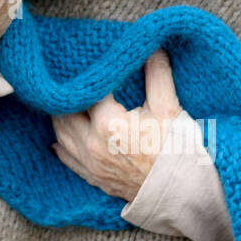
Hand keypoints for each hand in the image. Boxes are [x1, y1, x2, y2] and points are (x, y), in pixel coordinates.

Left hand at [50, 49, 182, 201]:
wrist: (182, 194)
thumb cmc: (176, 151)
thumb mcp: (169, 109)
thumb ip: (157, 75)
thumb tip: (152, 46)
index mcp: (109, 124)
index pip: (89, 91)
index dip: (90, 77)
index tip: (91, 66)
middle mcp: (92, 144)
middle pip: (67, 112)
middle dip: (70, 96)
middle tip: (71, 80)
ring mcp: (90, 164)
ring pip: (62, 134)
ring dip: (61, 117)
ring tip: (64, 101)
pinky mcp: (93, 177)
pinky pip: (67, 158)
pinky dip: (62, 144)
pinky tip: (58, 136)